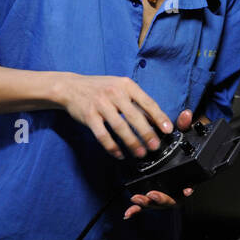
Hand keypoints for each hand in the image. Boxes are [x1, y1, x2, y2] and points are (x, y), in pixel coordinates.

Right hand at [56, 73, 173, 158]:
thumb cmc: (100, 88)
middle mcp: (114, 93)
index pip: (147, 102)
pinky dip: (112, 147)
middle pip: (134, 117)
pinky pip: (103, 135)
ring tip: (140, 153)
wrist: (70, 87)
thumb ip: (137, 102)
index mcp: (126, 85)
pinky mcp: (89, 116)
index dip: (159, 117)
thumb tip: (156, 120)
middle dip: (147, 134)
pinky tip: (119, 154)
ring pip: (120, 128)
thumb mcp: (120, 88)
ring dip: (132, 143)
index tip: (168, 130)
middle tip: (155, 146)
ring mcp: (100, 104)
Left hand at [123, 109, 195, 219]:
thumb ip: (186, 124)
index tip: (186, 190)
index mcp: (188, 175)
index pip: (191, 185)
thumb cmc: (183, 144)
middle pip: (173, 199)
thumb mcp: (185, 132)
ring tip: (137, 200)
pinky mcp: (154, 193)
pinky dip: (137, 210)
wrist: (180, 150)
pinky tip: (128, 213)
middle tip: (151, 194)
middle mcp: (177, 187)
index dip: (188, 189)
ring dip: (147, 205)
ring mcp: (166, 192)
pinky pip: (147, 205)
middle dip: (162, 199)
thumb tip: (186, 114)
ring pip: (158, 203)